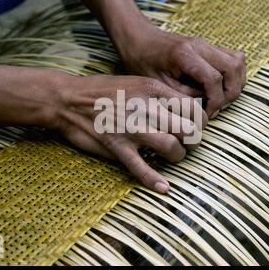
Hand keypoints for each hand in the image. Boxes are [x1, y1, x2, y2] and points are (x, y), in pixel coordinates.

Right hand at [48, 73, 207, 192]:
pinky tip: (163, 187)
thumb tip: (185, 108)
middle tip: (188, 142)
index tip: (195, 126)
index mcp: (152, 89)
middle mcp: (145, 108)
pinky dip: (153, 180)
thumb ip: (160, 94)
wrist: (68, 99)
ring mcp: (130, 129)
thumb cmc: (103, 90)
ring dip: (178, 156)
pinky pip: (140, 167)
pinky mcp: (116, 147)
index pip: (192, 107)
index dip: (200, 121)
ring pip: (171, 147)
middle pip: (187, 129)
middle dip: (194, 140)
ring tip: (175, 155)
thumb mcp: (136, 82)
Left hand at [114, 19, 246, 118]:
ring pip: (239, 61)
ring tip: (219, 99)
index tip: (205, 113)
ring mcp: (207, 44)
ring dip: (235, 83)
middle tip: (215, 107)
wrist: (137, 38)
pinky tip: (219, 88)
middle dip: (230, 93)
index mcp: (184, 54)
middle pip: (234, 68)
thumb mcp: (157, 85)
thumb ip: (182, 96)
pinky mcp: (209, 46)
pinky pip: (233, 58)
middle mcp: (200, 45)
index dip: (215, 101)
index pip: (214, 79)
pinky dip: (233, 75)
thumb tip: (205, 108)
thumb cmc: (142, 61)